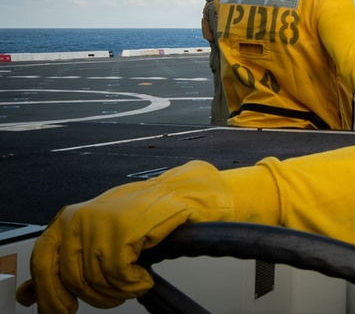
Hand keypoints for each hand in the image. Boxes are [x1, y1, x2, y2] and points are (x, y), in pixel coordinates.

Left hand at [16, 161, 233, 312]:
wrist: (182, 194)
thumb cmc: (144, 215)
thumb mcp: (98, 236)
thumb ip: (66, 262)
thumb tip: (30, 295)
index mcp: (68, 219)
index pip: (43, 262)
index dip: (50, 292)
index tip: (61, 310)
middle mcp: (79, 219)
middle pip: (71, 278)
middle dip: (94, 296)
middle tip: (115, 295)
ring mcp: (99, 224)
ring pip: (96, 280)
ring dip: (119, 291)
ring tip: (134, 282)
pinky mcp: (122, 231)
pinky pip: (118, 275)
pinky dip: (133, 284)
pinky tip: (143, 277)